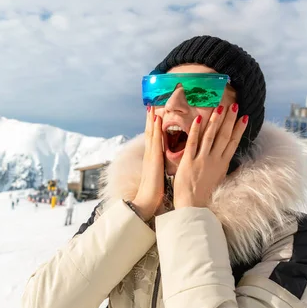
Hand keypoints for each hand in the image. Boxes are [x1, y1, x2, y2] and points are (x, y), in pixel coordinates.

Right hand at [131, 106, 163, 220]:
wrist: (145, 201)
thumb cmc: (153, 192)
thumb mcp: (157, 176)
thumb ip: (158, 168)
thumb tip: (161, 164)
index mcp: (151, 158)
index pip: (152, 139)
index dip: (152, 128)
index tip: (154, 117)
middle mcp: (149, 154)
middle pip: (149, 133)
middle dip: (150, 120)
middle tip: (150, 106)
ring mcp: (150, 155)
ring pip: (151, 133)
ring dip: (151, 120)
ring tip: (152, 107)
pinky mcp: (153, 158)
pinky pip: (155, 140)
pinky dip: (155, 128)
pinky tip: (157, 119)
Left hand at [173, 103, 247, 208]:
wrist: (192, 206)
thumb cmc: (205, 194)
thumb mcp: (219, 180)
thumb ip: (224, 168)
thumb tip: (237, 163)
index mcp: (223, 164)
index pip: (232, 142)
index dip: (238, 129)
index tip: (244, 116)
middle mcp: (214, 160)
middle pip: (223, 136)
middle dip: (229, 119)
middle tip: (234, 105)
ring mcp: (201, 160)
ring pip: (210, 136)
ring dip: (215, 121)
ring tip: (220, 107)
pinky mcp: (188, 162)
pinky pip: (192, 144)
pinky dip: (195, 131)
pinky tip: (198, 119)